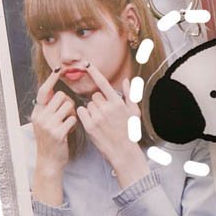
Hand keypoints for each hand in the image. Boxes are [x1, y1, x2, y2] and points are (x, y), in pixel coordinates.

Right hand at [30, 68, 76, 174]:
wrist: (49, 161)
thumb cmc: (51, 140)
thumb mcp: (44, 122)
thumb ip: (48, 108)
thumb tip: (53, 90)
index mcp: (37, 113)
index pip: (44, 91)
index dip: (51, 79)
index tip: (58, 70)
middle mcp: (40, 117)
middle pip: (61, 96)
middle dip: (69, 102)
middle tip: (68, 114)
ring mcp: (48, 125)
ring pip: (68, 105)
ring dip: (73, 112)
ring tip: (68, 122)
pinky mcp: (57, 133)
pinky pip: (73, 118)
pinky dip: (74, 123)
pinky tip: (70, 130)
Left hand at [76, 66, 148, 185]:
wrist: (123, 150)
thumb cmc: (129, 131)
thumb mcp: (133, 112)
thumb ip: (130, 94)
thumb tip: (128, 80)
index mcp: (118, 103)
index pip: (103, 83)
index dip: (95, 72)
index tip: (87, 64)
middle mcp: (107, 108)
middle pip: (95, 96)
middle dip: (98, 102)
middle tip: (105, 114)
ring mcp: (98, 117)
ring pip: (88, 105)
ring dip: (92, 110)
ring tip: (101, 121)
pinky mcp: (89, 125)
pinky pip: (81, 112)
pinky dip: (84, 115)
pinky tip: (93, 122)